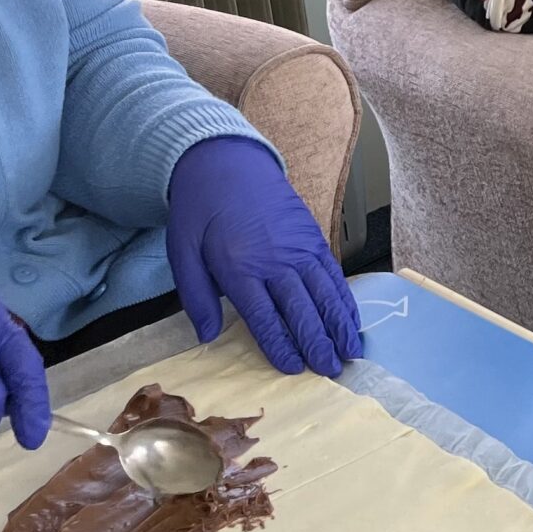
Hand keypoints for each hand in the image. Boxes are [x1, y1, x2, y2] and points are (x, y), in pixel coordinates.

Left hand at [167, 136, 361, 376]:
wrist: (226, 162)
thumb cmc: (200, 209)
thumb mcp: (181, 251)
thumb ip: (196, 296)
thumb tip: (207, 337)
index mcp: (240, 267)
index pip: (266, 317)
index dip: (282, 346)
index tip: (293, 368)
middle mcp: (276, 260)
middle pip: (302, 310)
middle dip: (317, 344)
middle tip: (330, 370)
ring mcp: (300, 248)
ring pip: (325, 294)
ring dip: (339, 325)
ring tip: (349, 352)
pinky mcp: (314, 237)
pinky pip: (334, 274)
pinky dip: (345, 298)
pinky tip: (351, 318)